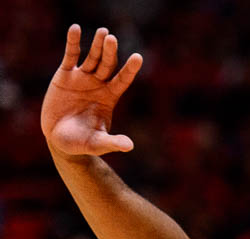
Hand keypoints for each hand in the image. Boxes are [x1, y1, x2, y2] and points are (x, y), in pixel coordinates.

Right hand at [41, 25, 142, 156]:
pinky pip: (70, 55)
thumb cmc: (81, 142)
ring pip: (92, 58)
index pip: (123, 80)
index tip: (138, 57)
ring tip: (104, 32)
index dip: (130, 69)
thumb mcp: (97, 143)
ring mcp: (82, 78)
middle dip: (110, 52)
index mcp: (110, 97)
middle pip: (107, 65)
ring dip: (97, 45)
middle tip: (111, 39)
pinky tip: (76, 28)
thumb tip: (130, 146)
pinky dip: (73, 42)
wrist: (59, 138)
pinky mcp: (65, 75)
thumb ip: (112, 143)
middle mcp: (99, 85)